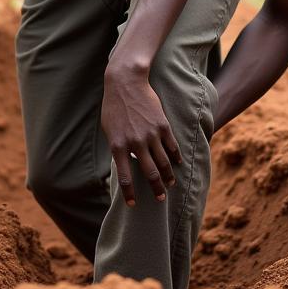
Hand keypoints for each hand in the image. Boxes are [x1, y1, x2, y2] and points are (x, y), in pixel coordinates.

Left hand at [101, 65, 181, 205]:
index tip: (133, 204)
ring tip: (171, 184)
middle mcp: (135, 143)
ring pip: (164, 163)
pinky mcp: (163, 126)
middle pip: (150, 174)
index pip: (125, 177)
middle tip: (160, 199)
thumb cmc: (114, 107)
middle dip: (156, 189)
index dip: (130, 194)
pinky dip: (176, 158)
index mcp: (118, 145)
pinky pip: (172, 147)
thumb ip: (118, 147)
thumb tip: (126, 164)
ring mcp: (151, 135)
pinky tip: (177, 164)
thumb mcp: (109, 129)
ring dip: (169, 177)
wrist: (125, 83)